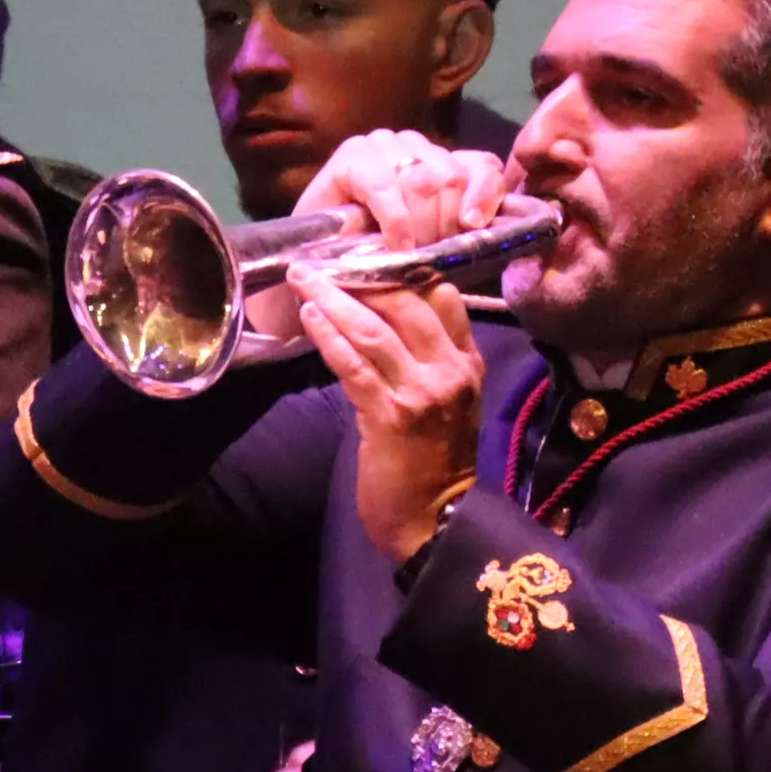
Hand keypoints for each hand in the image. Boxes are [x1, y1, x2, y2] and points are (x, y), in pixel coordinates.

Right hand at [298, 130, 512, 249]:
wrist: (317, 266)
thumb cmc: (377, 261)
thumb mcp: (430, 248)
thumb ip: (459, 233)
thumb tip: (493, 230)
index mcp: (441, 164)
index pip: (481, 165)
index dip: (485, 194)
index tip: (475, 226)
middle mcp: (415, 148)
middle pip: (452, 176)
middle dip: (445, 224)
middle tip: (428, 256)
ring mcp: (382, 146)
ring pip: (424, 179)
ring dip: (420, 225)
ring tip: (408, 254)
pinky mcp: (352, 154)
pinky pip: (385, 184)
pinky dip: (395, 220)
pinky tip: (394, 244)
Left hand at [298, 273, 485, 565]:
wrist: (435, 519)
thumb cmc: (434, 460)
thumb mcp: (450, 401)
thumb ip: (429, 358)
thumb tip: (383, 314)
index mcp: (467, 362)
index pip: (442, 297)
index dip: (401, 269)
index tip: (364, 252)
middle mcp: (450, 371)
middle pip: (405, 304)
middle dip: (359, 276)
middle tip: (319, 262)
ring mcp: (421, 393)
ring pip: (374, 330)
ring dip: (333, 300)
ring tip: (303, 280)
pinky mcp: (389, 416)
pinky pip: (354, 365)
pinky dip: (329, 336)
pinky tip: (309, 318)